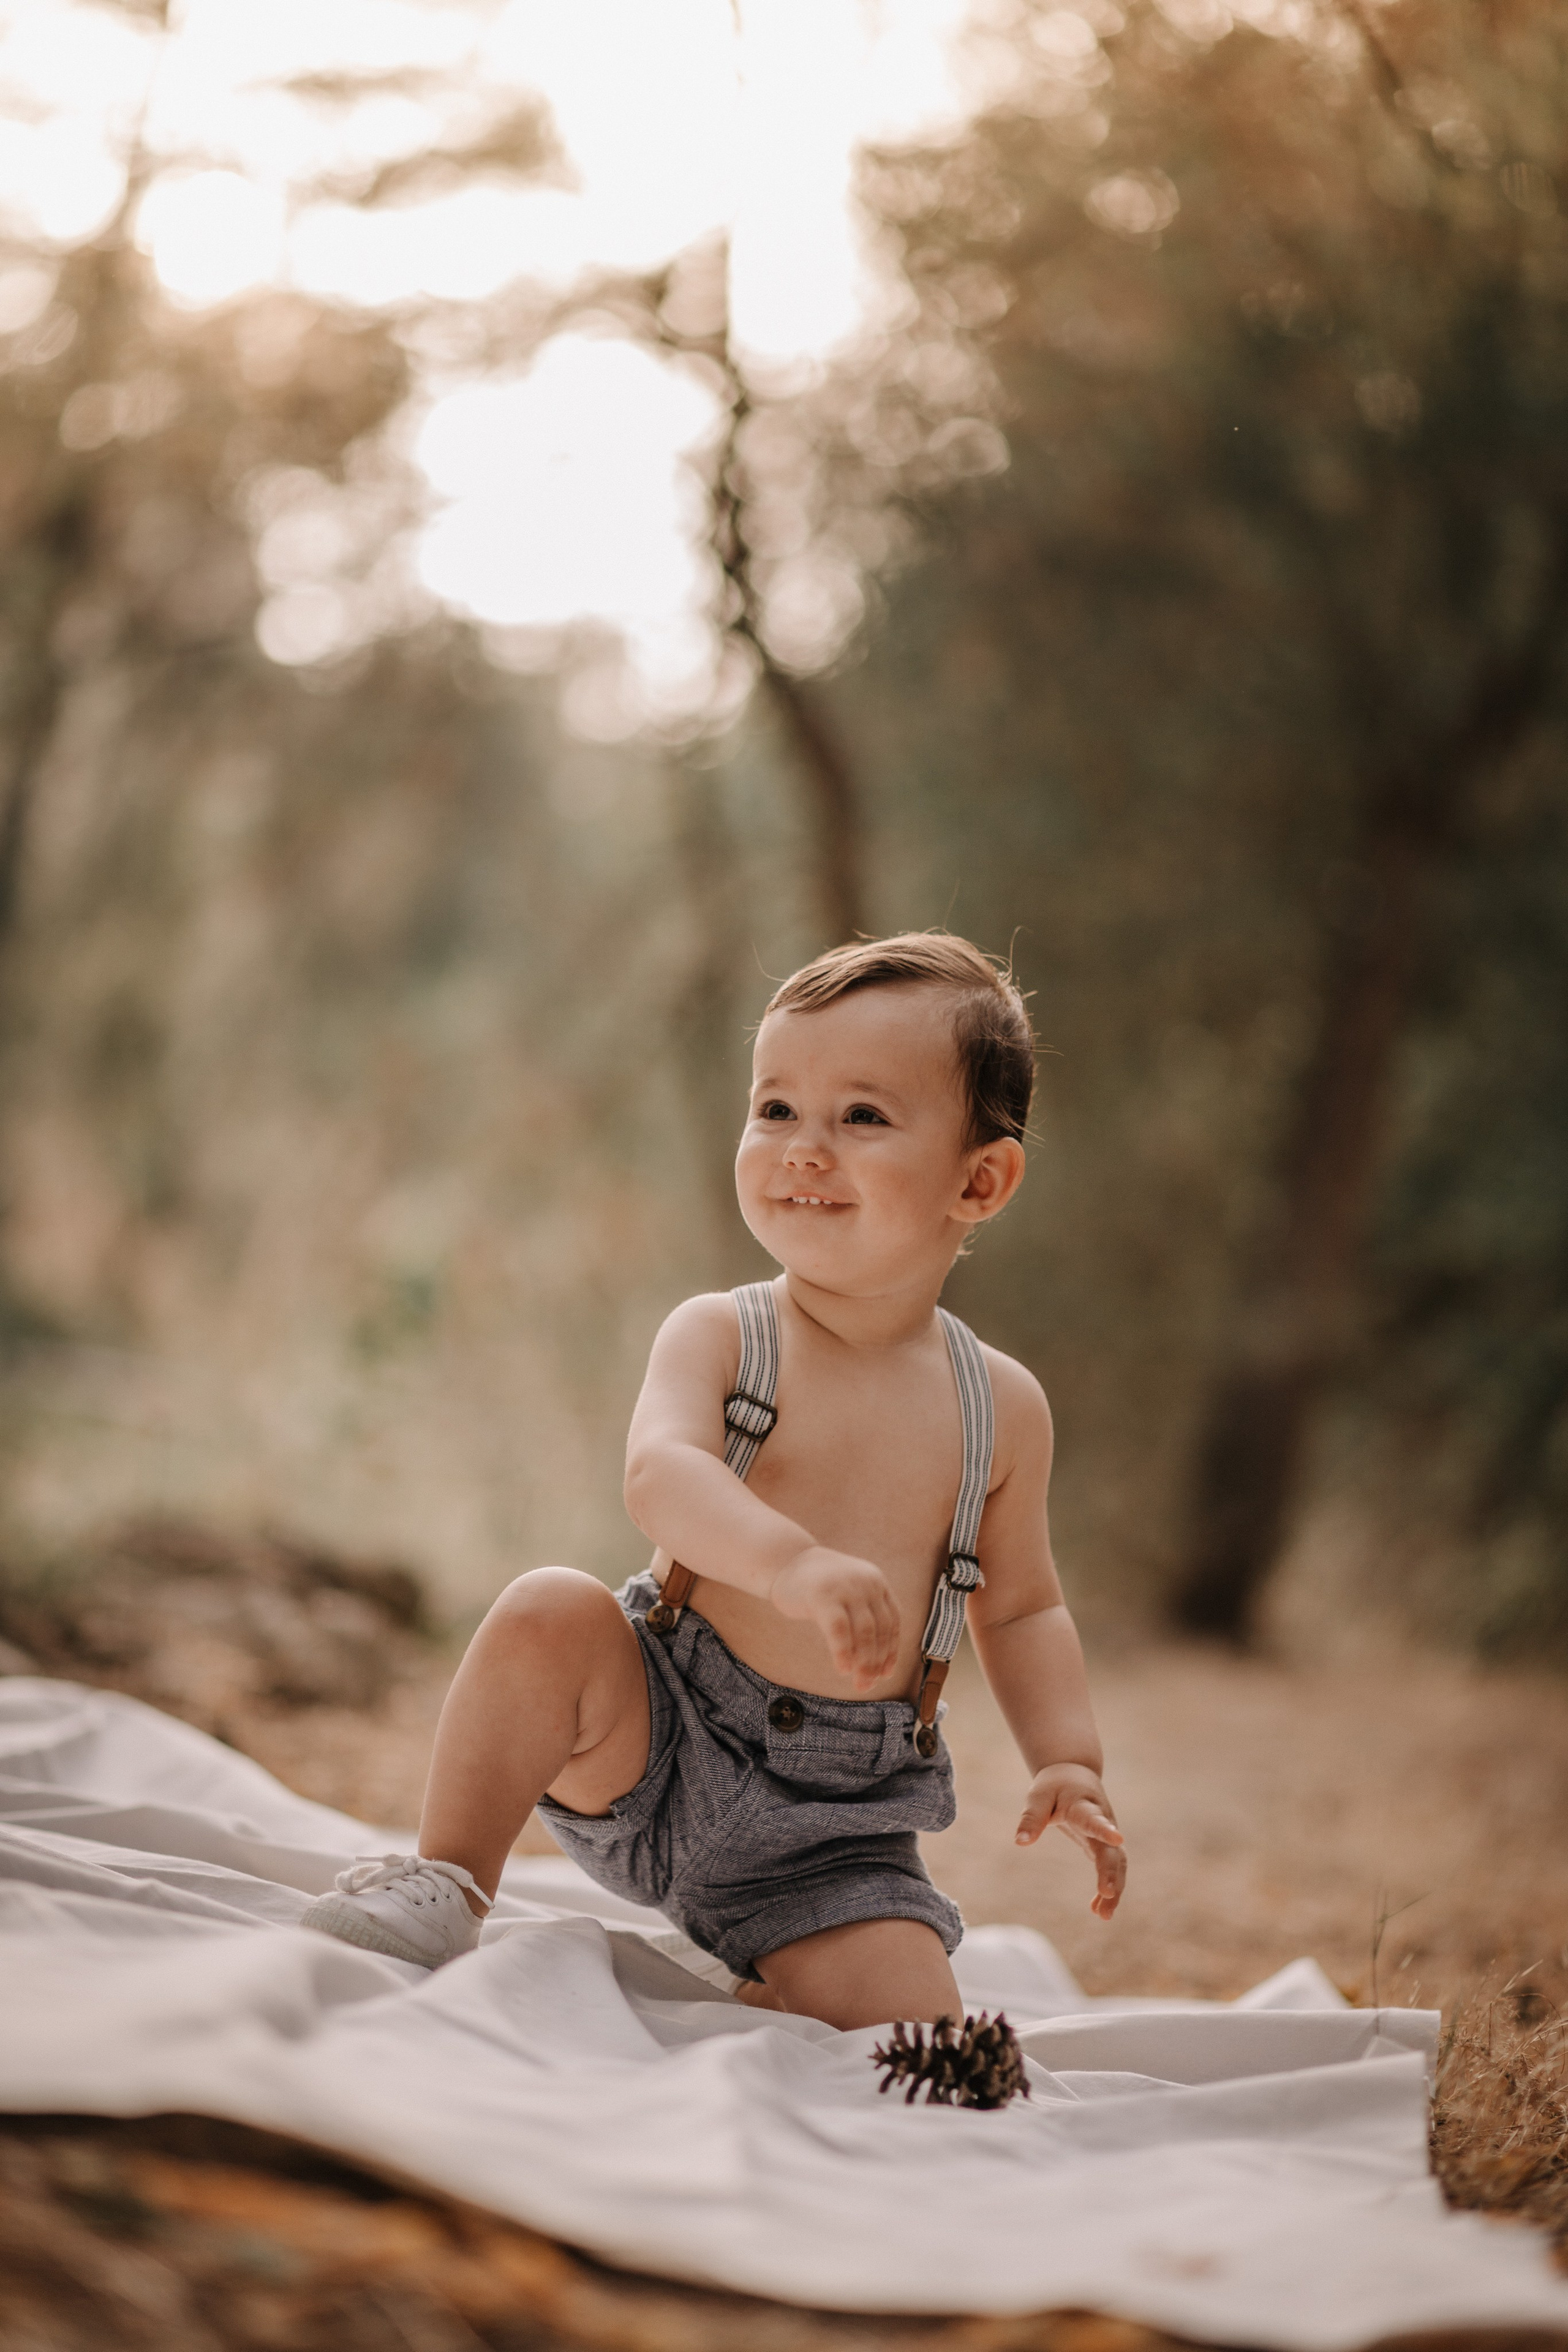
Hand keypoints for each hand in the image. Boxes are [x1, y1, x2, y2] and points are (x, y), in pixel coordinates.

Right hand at [770, 1545, 900, 1691]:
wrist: (786, 1560)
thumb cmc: (818, 1585)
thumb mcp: (850, 1591)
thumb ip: (865, 1614)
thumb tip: (877, 1662)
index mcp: (876, 1582)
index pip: (892, 1621)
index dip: (891, 1650)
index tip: (885, 1674)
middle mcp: (866, 1582)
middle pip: (879, 1630)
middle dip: (876, 1662)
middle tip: (868, 1685)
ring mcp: (845, 1587)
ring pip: (864, 1632)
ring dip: (864, 1663)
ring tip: (859, 1683)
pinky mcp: (823, 1595)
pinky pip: (839, 1630)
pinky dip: (843, 1652)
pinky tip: (843, 1669)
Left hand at [1016, 1762, 1125, 1920]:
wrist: (1075, 1774)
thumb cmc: (1054, 1785)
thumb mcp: (1038, 1796)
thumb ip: (1031, 1818)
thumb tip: (1020, 1842)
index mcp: (1083, 1806)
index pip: (1094, 1819)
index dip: (1105, 1829)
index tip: (1117, 1839)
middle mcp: (1102, 1821)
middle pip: (1111, 1849)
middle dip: (1111, 1871)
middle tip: (1107, 1894)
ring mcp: (1106, 1835)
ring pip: (1117, 1863)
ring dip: (1114, 1886)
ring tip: (1104, 1915)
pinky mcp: (1104, 1845)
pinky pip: (1111, 1868)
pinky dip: (1108, 1888)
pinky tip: (1098, 1909)